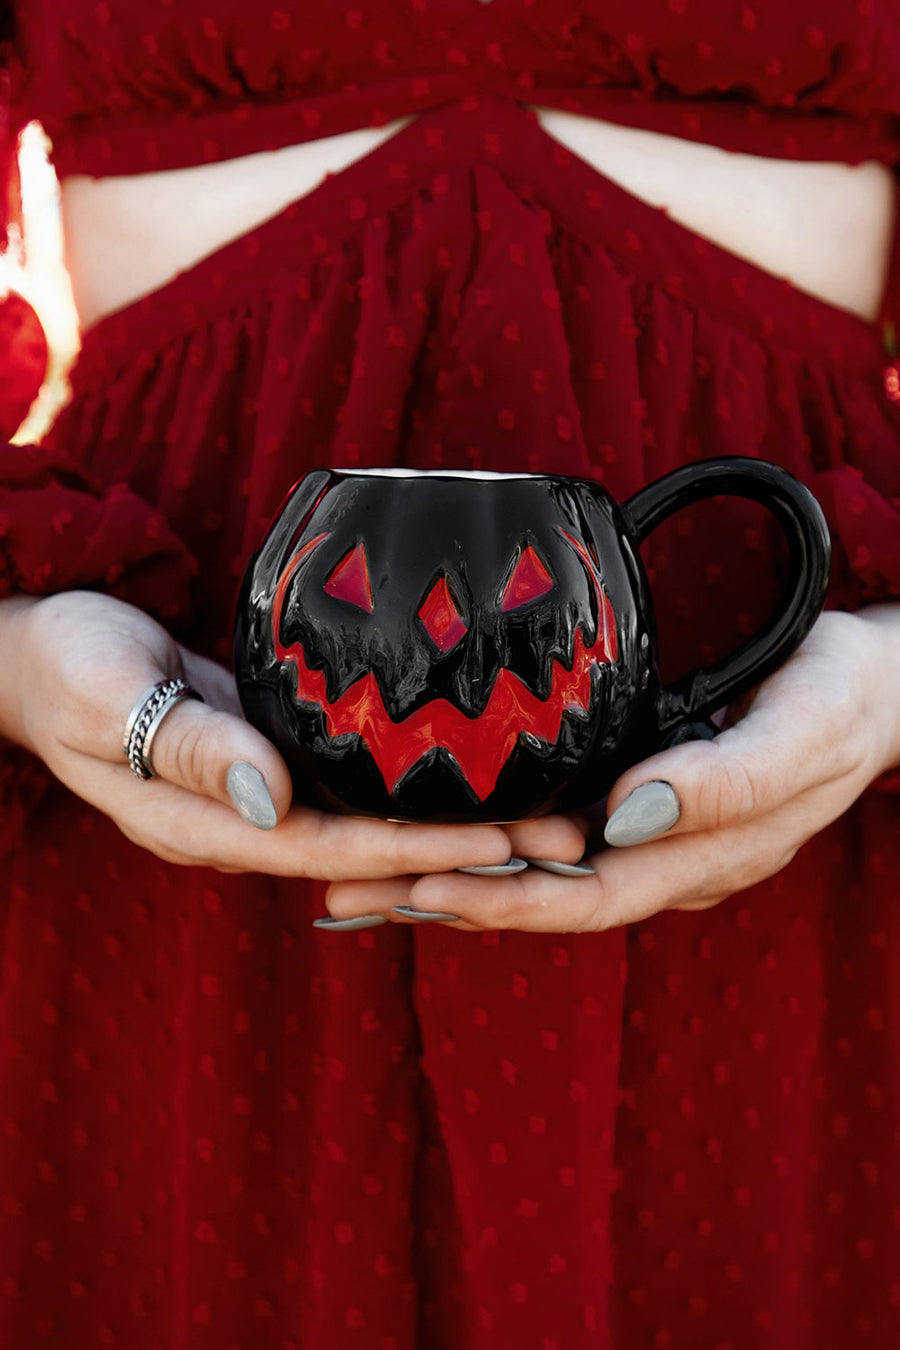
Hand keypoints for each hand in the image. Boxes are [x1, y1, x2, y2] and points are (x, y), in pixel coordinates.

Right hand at [3, 590, 583, 879]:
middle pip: (374, 852)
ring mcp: (260, 795)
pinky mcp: (272, 757)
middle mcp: (244, 822)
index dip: (422, 850)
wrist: (37, 653)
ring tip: (548, 816)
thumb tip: (270, 800)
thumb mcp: (112, 696)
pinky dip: (418, 788)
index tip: (505, 846)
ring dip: (458, 826)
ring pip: (374, 824)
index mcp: (207, 823)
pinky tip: (472, 775)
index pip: (335, 848)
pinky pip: (356, 787)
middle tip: (567, 840)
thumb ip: (188, 746)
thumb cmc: (66, 665)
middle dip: (466, 853)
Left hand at [323, 607, 899, 930]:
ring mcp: (648, 833)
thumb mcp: (801, 730)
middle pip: (540, 895)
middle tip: (346, 894)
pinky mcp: (635, 798)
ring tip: (360, 875)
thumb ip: (725, 779)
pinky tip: (434, 825)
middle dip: (447, 901)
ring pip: (536, 869)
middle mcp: (663, 859)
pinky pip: (550, 831)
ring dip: (453, 875)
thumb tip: (628, 816)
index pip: (585, 898)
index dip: (501, 899)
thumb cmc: (839, 700)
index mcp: (699, 858)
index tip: (417, 884)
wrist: (873, 689)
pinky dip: (487, 836)